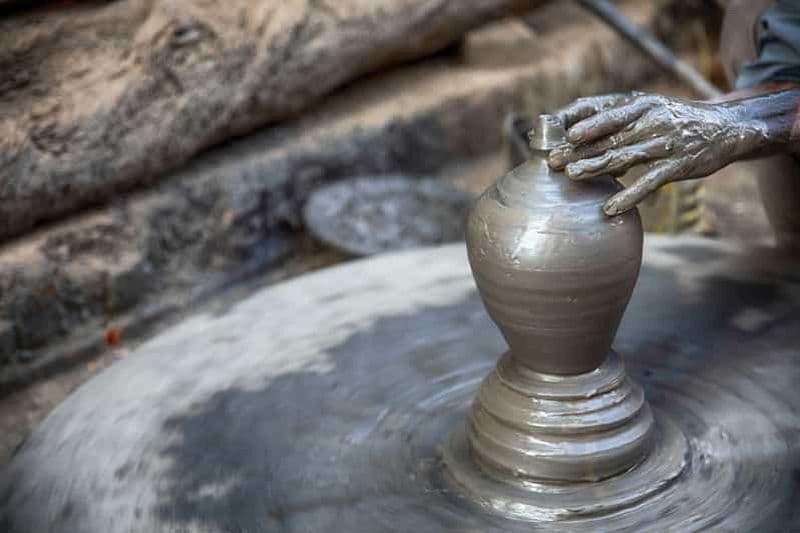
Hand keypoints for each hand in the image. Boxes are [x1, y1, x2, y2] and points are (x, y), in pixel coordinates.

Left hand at [548, 93, 765, 215]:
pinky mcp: (677, 165)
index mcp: (640, 104)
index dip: (581, 120)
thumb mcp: (648, 111)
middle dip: (579, 148)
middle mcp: (651, 119)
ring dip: (597, 166)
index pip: (605, 110)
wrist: (725, 129)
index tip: (559, 132)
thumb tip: (576, 141)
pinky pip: (649, 182)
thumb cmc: (674, 122)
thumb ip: (615, 124)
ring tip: (572, 176)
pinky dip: (629, 196)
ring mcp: (664, 143)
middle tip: (554, 160)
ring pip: (624, 155)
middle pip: (609, 135)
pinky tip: (610, 208)